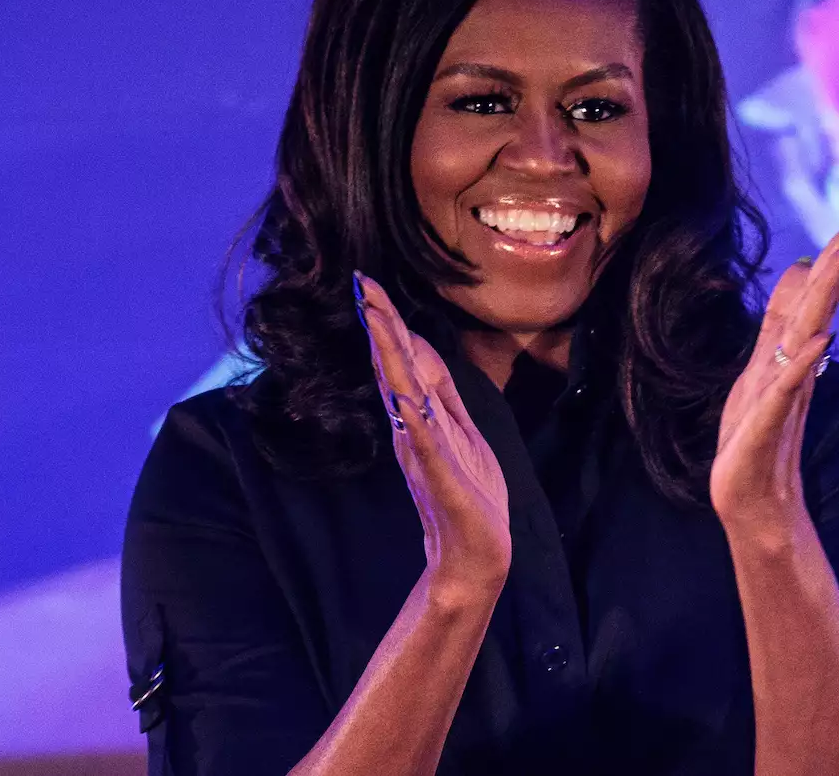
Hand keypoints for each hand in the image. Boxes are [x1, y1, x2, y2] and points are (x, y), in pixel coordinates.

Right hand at [354, 272, 510, 595]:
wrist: (475, 552)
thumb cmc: (470, 492)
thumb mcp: (460, 430)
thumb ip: (440, 394)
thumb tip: (421, 353)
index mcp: (422, 415)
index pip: (403, 360)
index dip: (389, 323)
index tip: (370, 287)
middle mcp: (414, 426)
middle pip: (394, 366)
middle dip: (381, 324)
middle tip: (363, 285)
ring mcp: (423, 447)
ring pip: (402, 392)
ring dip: (389, 354)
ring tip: (375, 319)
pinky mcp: (437, 473)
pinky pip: (423, 438)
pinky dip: (412, 414)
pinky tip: (403, 392)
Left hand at [710, 217, 838, 544]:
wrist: (754, 508)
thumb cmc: (754, 444)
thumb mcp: (759, 375)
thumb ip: (779, 330)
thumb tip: (798, 282)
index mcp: (787, 360)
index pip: (811, 303)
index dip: (830, 265)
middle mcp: (791, 374)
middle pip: (816, 312)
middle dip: (835, 267)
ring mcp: (781, 401)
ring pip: (804, 341)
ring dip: (821, 302)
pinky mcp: (766, 431)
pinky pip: (785, 393)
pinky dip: (801, 366)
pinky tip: (819, 341)